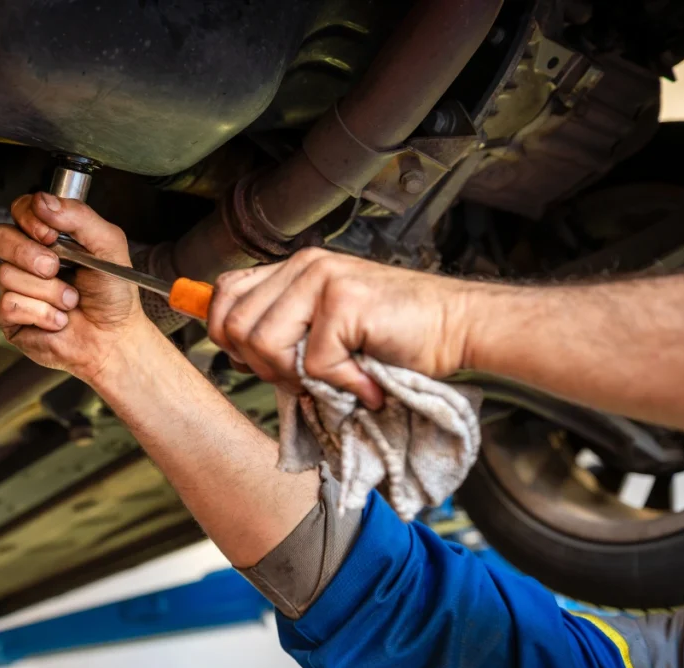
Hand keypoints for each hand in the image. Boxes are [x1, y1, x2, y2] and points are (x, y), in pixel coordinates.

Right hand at [0, 192, 149, 383]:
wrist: (114, 338)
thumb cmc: (113, 294)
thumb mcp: (109, 245)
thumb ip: (80, 217)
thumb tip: (43, 201)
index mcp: (48, 235)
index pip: (20, 210)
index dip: (29, 218)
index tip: (50, 235)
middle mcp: (27, 258)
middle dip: (28, 253)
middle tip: (55, 267)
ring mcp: (16, 286)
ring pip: (7, 274)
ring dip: (48, 291)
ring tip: (70, 301)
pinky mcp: (10, 317)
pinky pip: (9, 304)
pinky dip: (41, 313)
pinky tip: (58, 319)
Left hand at [207, 248, 476, 408]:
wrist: (458, 327)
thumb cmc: (396, 334)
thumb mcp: (327, 327)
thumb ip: (285, 329)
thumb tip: (235, 352)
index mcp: (293, 269)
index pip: (225, 294)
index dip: (225, 336)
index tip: (255, 362)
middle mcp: (303, 266)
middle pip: (235, 326)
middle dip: (264, 367)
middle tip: (307, 379)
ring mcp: (322, 278)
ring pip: (265, 344)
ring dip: (299, 377)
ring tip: (337, 379)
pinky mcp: (345, 300)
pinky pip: (313, 362)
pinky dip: (342, 384)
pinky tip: (367, 380)